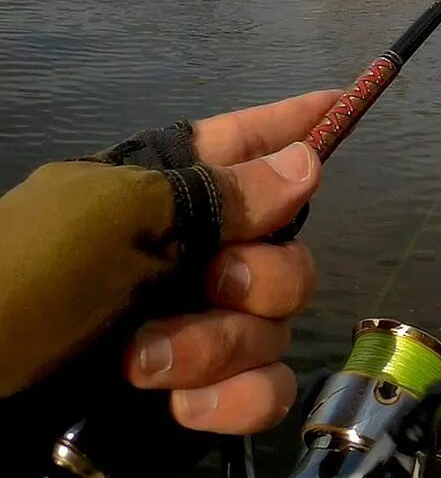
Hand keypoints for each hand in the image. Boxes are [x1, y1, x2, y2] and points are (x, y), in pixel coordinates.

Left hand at [121, 90, 338, 434]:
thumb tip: (308, 158)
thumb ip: (216, 190)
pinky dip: (236, 400)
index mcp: (157, 196)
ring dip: (225, 344)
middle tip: (212, 283)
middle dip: (261, 272)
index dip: (290, 124)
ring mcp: (192, 329)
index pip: (239, 144)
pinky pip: (262, 391)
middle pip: (285, 249)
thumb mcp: (108, 220)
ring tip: (148, 363)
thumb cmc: (20, 287)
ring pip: (274, 324)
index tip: (341, 100)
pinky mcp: (194, 399)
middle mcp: (184, 258)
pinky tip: (183, 407)